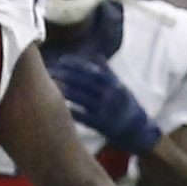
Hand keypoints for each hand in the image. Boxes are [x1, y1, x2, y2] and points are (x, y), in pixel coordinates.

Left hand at [47, 53, 161, 156]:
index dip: (77, 65)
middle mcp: (110, 95)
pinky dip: (71, 111)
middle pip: (85, 83)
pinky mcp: (100, 125)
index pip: (93, 70)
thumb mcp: (120, 87)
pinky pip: (83, 117)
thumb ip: (107, 73)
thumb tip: (97, 55)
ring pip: (82, 99)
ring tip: (51, 85)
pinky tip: (59, 106)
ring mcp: (105, 110)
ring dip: (66, 92)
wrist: (137, 130)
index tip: (62, 60)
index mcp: (114, 84)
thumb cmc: (124, 105)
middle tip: (49, 71)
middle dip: (66, 75)